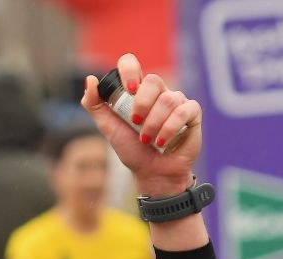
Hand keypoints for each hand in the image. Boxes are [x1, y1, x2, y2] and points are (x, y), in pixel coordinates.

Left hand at [82, 53, 199, 197]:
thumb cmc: (131, 149)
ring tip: (148, 140)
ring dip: (153, 124)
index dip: (129, 70)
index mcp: (136, 91)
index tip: (129, 89)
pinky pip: (183, 111)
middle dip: (142, 105)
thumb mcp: (108, 127)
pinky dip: (169, 129)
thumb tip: (90, 79)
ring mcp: (177, 100)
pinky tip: (162, 142)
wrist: (152, 173)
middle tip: (136, 124)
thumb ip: (95, 105)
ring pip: (168, 99)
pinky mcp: (192, 113)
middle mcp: (157, 92)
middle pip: (153, 80)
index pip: (131, 62)